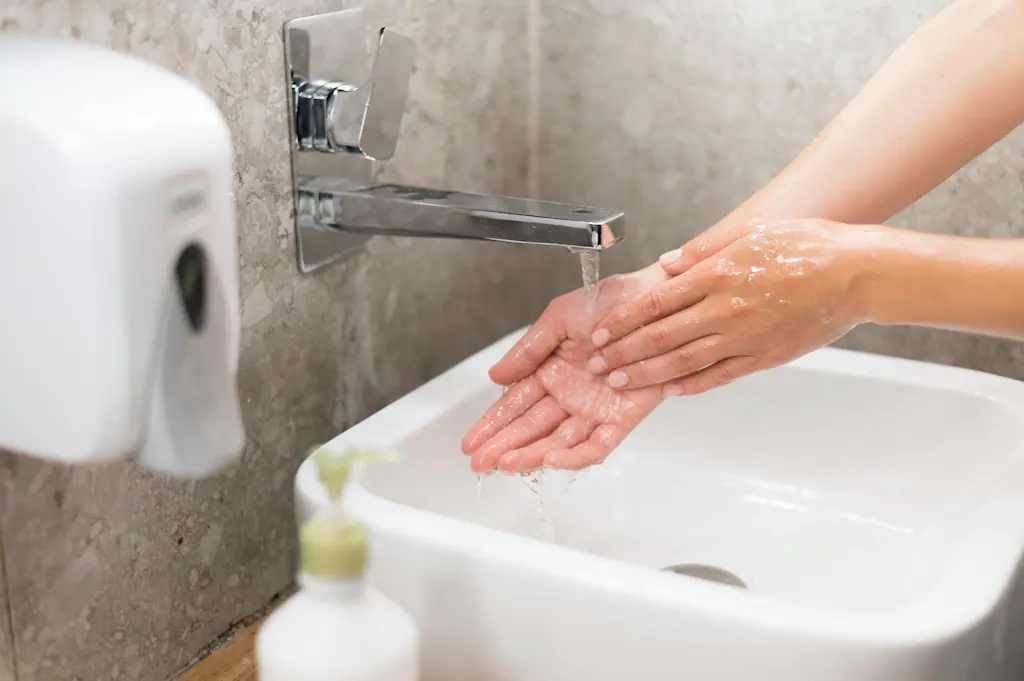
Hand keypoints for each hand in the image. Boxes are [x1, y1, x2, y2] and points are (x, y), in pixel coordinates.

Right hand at [461, 267, 667, 473]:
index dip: (492, 424)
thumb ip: (529, 349)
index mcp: (551, 372)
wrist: (655, 301)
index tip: (471, 441)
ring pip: (557, 441)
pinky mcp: (621, 419)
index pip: (515, 404)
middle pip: (531, 428)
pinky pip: (596, 445)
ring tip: (504, 463)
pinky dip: (574, 456)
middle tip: (479, 462)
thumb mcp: (559, 318)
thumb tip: (496, 375)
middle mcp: (570, 395)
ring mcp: (594, 409)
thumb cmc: (612, 303)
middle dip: (503, 446)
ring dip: (530, 454)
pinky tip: (549, 459)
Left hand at [586, 219, 881, 394]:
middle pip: (661, 337)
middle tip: (597, 365)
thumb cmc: (807, 247)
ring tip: (620, 382)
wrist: (857, 275)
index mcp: (718, 275)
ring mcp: (744, 338)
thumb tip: (666, 264)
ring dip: (647, 374)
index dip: (624, 321)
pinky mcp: (764, 358)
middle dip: (623, 353)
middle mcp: (725, 310)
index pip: (656, 303)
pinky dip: (691, 385)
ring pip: (684, 361)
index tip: (601, 332)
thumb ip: (703, 249)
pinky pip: (719, 376)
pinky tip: (670, 390)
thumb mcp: (750, 233)